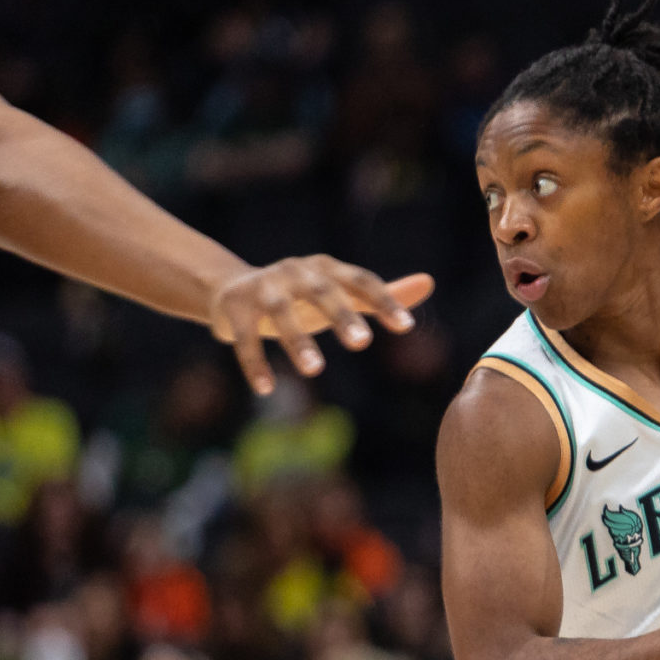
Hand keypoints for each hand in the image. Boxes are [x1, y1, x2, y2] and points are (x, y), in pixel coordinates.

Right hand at [208, 259, 436, 393]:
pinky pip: (245, 337)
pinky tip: (266, 390)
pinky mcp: (235, 308)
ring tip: (314, 370)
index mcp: (326, 269)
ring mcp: (263, 288)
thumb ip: (382, 294)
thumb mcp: (341, 296)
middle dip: (341, 315)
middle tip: (362, 343)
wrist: (231, 291)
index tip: (406, 327)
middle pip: (321, 291)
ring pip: (281, 312)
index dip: (383, 301)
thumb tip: (429, 283)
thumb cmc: (300, 298)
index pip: (360, 281)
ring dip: (296, 340)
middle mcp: (295, 272)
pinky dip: (255, 362)